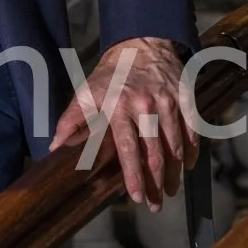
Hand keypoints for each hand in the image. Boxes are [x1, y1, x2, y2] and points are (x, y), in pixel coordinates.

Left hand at [50, 35, 197, 210]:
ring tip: (169, 191)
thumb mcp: (86, 92)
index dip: (132, 175)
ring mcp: (168, 102)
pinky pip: (193, 130)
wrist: (141, 43)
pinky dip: (190, 151)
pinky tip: (186, 167)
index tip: (135, 197)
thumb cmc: (110, 74)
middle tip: (155, 205)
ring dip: (173, 172)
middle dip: (155, 182)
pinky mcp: (186, 98)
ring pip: (175, 146)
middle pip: (154, 152)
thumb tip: (54, 146)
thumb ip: (71, 120)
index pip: (128, 147)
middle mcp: (146, 105)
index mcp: (119, 106)